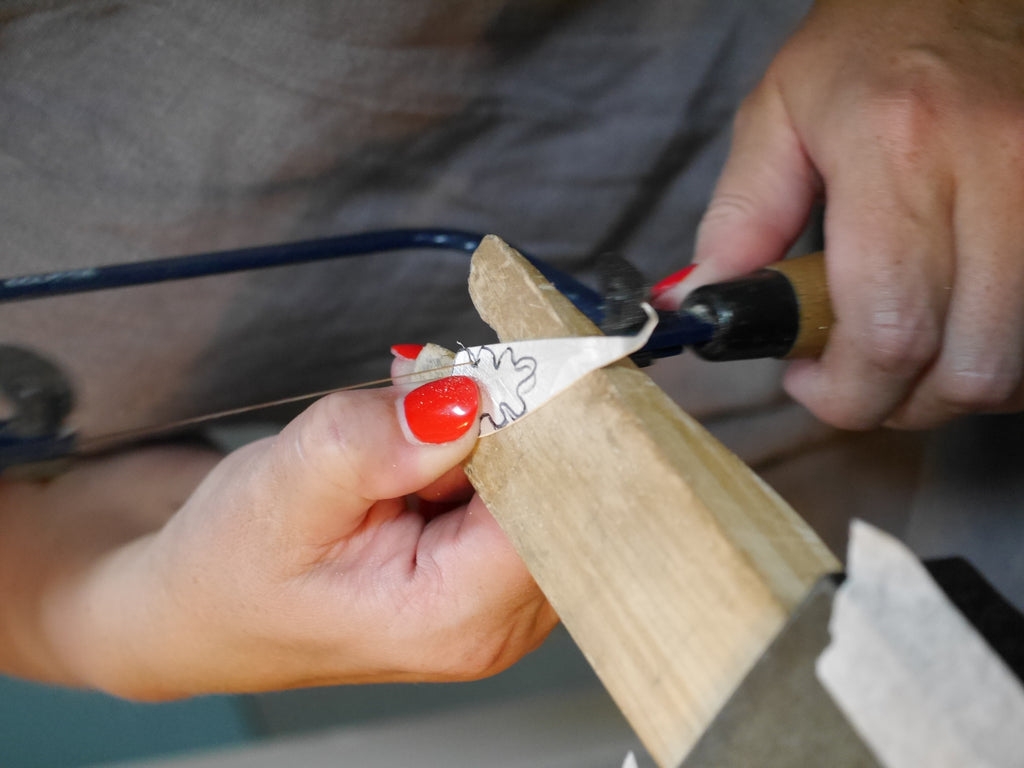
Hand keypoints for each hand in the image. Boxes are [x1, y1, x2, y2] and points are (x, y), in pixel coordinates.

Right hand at [3, 367, 554, 698]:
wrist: (201, 608)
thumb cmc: (229, 572)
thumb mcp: (286, 491)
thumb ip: (376, 443)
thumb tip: (467, 398)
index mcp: (458, 617)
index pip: (559, 506)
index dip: (550, 425)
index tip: (521, 358)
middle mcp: (498, 620)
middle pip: (565, 493)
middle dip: (512, 420)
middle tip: (434, 387)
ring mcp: (499, 598)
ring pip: (545, 482)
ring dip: (490, 430)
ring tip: (404, 425)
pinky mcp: (487, 569)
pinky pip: (518, 486)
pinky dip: (479, 445)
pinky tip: (420, 440)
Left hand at [657, 0, 1023, 429]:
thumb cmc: (875, 39)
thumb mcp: (780, 111)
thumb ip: (740, 216)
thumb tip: (705, 301)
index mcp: (900, 150)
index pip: (888, 330)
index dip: (846, 392)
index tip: (806, 378)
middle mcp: (997, 174)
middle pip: (965, 368)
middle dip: (895, 403)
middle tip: (853, 374)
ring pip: (1017, 365)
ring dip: (951, 386)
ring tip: (904, 351)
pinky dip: (999, 355)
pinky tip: (959, 327)